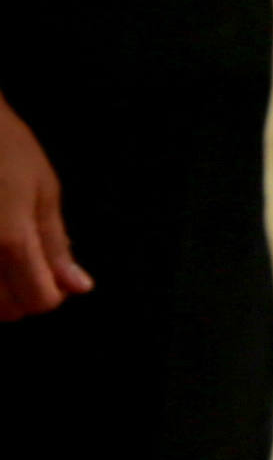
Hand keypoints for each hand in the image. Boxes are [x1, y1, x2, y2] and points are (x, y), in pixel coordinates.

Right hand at [0, 97, 90, 319]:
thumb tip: (78, 288)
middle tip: (22, 264)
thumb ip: (56, 243)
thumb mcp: (43, 189)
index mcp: (9, 241)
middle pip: (3, 313)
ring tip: (2, 258)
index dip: (51, 292)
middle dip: (19, 298)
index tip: (49, 271)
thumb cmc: (4, 146)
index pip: (38, 302)